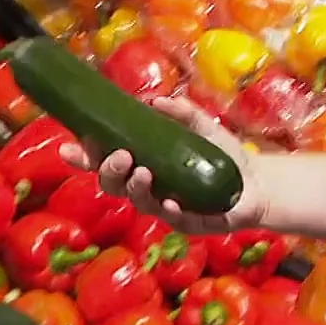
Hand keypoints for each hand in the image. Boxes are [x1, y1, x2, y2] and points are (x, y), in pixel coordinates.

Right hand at [58, 96, 266, 235]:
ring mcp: (165, 207)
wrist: (257, 183)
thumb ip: (181, 112)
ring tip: (143, 172)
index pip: (105, 161)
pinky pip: (171, 219)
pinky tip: (169, 201)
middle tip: (120, 155)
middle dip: (108, 171)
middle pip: (113, 185)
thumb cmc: (223, 156)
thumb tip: (154, 101)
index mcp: (144, 163)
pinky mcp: (188, 223)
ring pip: (137, 202)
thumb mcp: (203, 126)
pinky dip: (167, 209)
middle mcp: (148, 187)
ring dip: (134, 187)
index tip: (68, 146)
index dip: (84, 157)